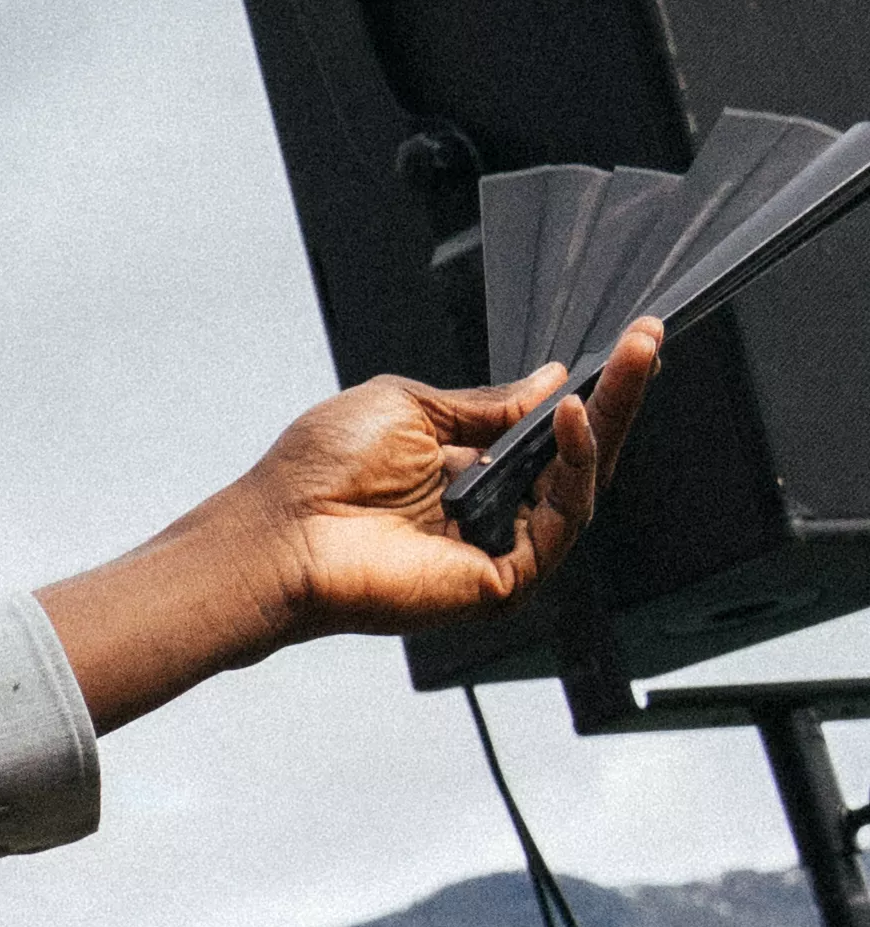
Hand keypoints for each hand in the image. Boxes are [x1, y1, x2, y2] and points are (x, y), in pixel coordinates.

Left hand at [40, 319, 661, 732]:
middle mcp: (490, 512)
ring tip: (618, 372)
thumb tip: (549, 381)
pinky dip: (575, 473)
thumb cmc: (319, 473)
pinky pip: (559, 525)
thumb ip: (487, 404)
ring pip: (580, 489)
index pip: (550, 431)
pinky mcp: (500, 583)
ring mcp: (498, 550)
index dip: (593, 389)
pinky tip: (571, 425)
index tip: (630, 342)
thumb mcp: (414, 408)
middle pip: (579, 458)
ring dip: (606, 426)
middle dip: (619, 398)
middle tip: (647, 344)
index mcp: (469, 471)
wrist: (278, 528)